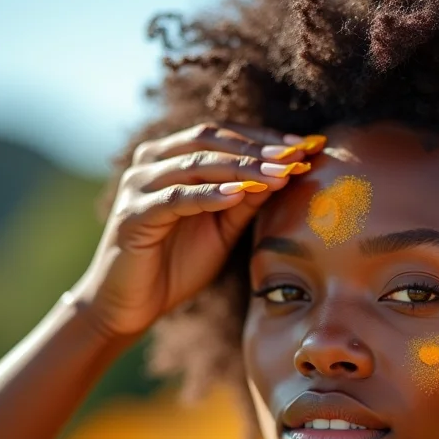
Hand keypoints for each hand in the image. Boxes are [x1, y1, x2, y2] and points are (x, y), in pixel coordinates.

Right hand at [69, 122, 323, 339]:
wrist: (133, 303)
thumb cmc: (178, 263)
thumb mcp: (223, 228)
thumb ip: (248, 200)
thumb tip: (286, 174)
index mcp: (173, 157)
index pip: (224, 135)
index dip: (265, 138)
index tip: (306, 147)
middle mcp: (153, 162)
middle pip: (212, 141)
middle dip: (259, 148)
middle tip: (297, 156)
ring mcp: (140, 185)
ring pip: (197, 163)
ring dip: (242, 168)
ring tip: (280, 174)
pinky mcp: (134, 214)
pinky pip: (177, 198)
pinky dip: (209, 194)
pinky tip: (239, 195)